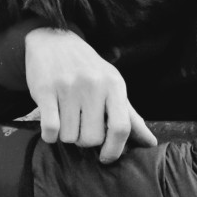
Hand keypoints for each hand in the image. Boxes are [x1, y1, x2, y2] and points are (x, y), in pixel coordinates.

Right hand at [25, 28, 155, 162]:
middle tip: (81, 128)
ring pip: (70, 136)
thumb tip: (151, 142)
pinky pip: (50, 129)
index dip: (115, 149)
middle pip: (93, 137)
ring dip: (67, 136)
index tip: (106, 157)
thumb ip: (130, 115)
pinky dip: (50, 135)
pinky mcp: (45, 90)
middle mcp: (93, 85)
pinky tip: (52, 127)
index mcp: (114, 86)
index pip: (121, 127)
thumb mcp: (112, 85)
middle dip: (85, 141)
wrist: (53, 39)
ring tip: (67, 120)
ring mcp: (68, 87)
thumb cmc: (88, 68)